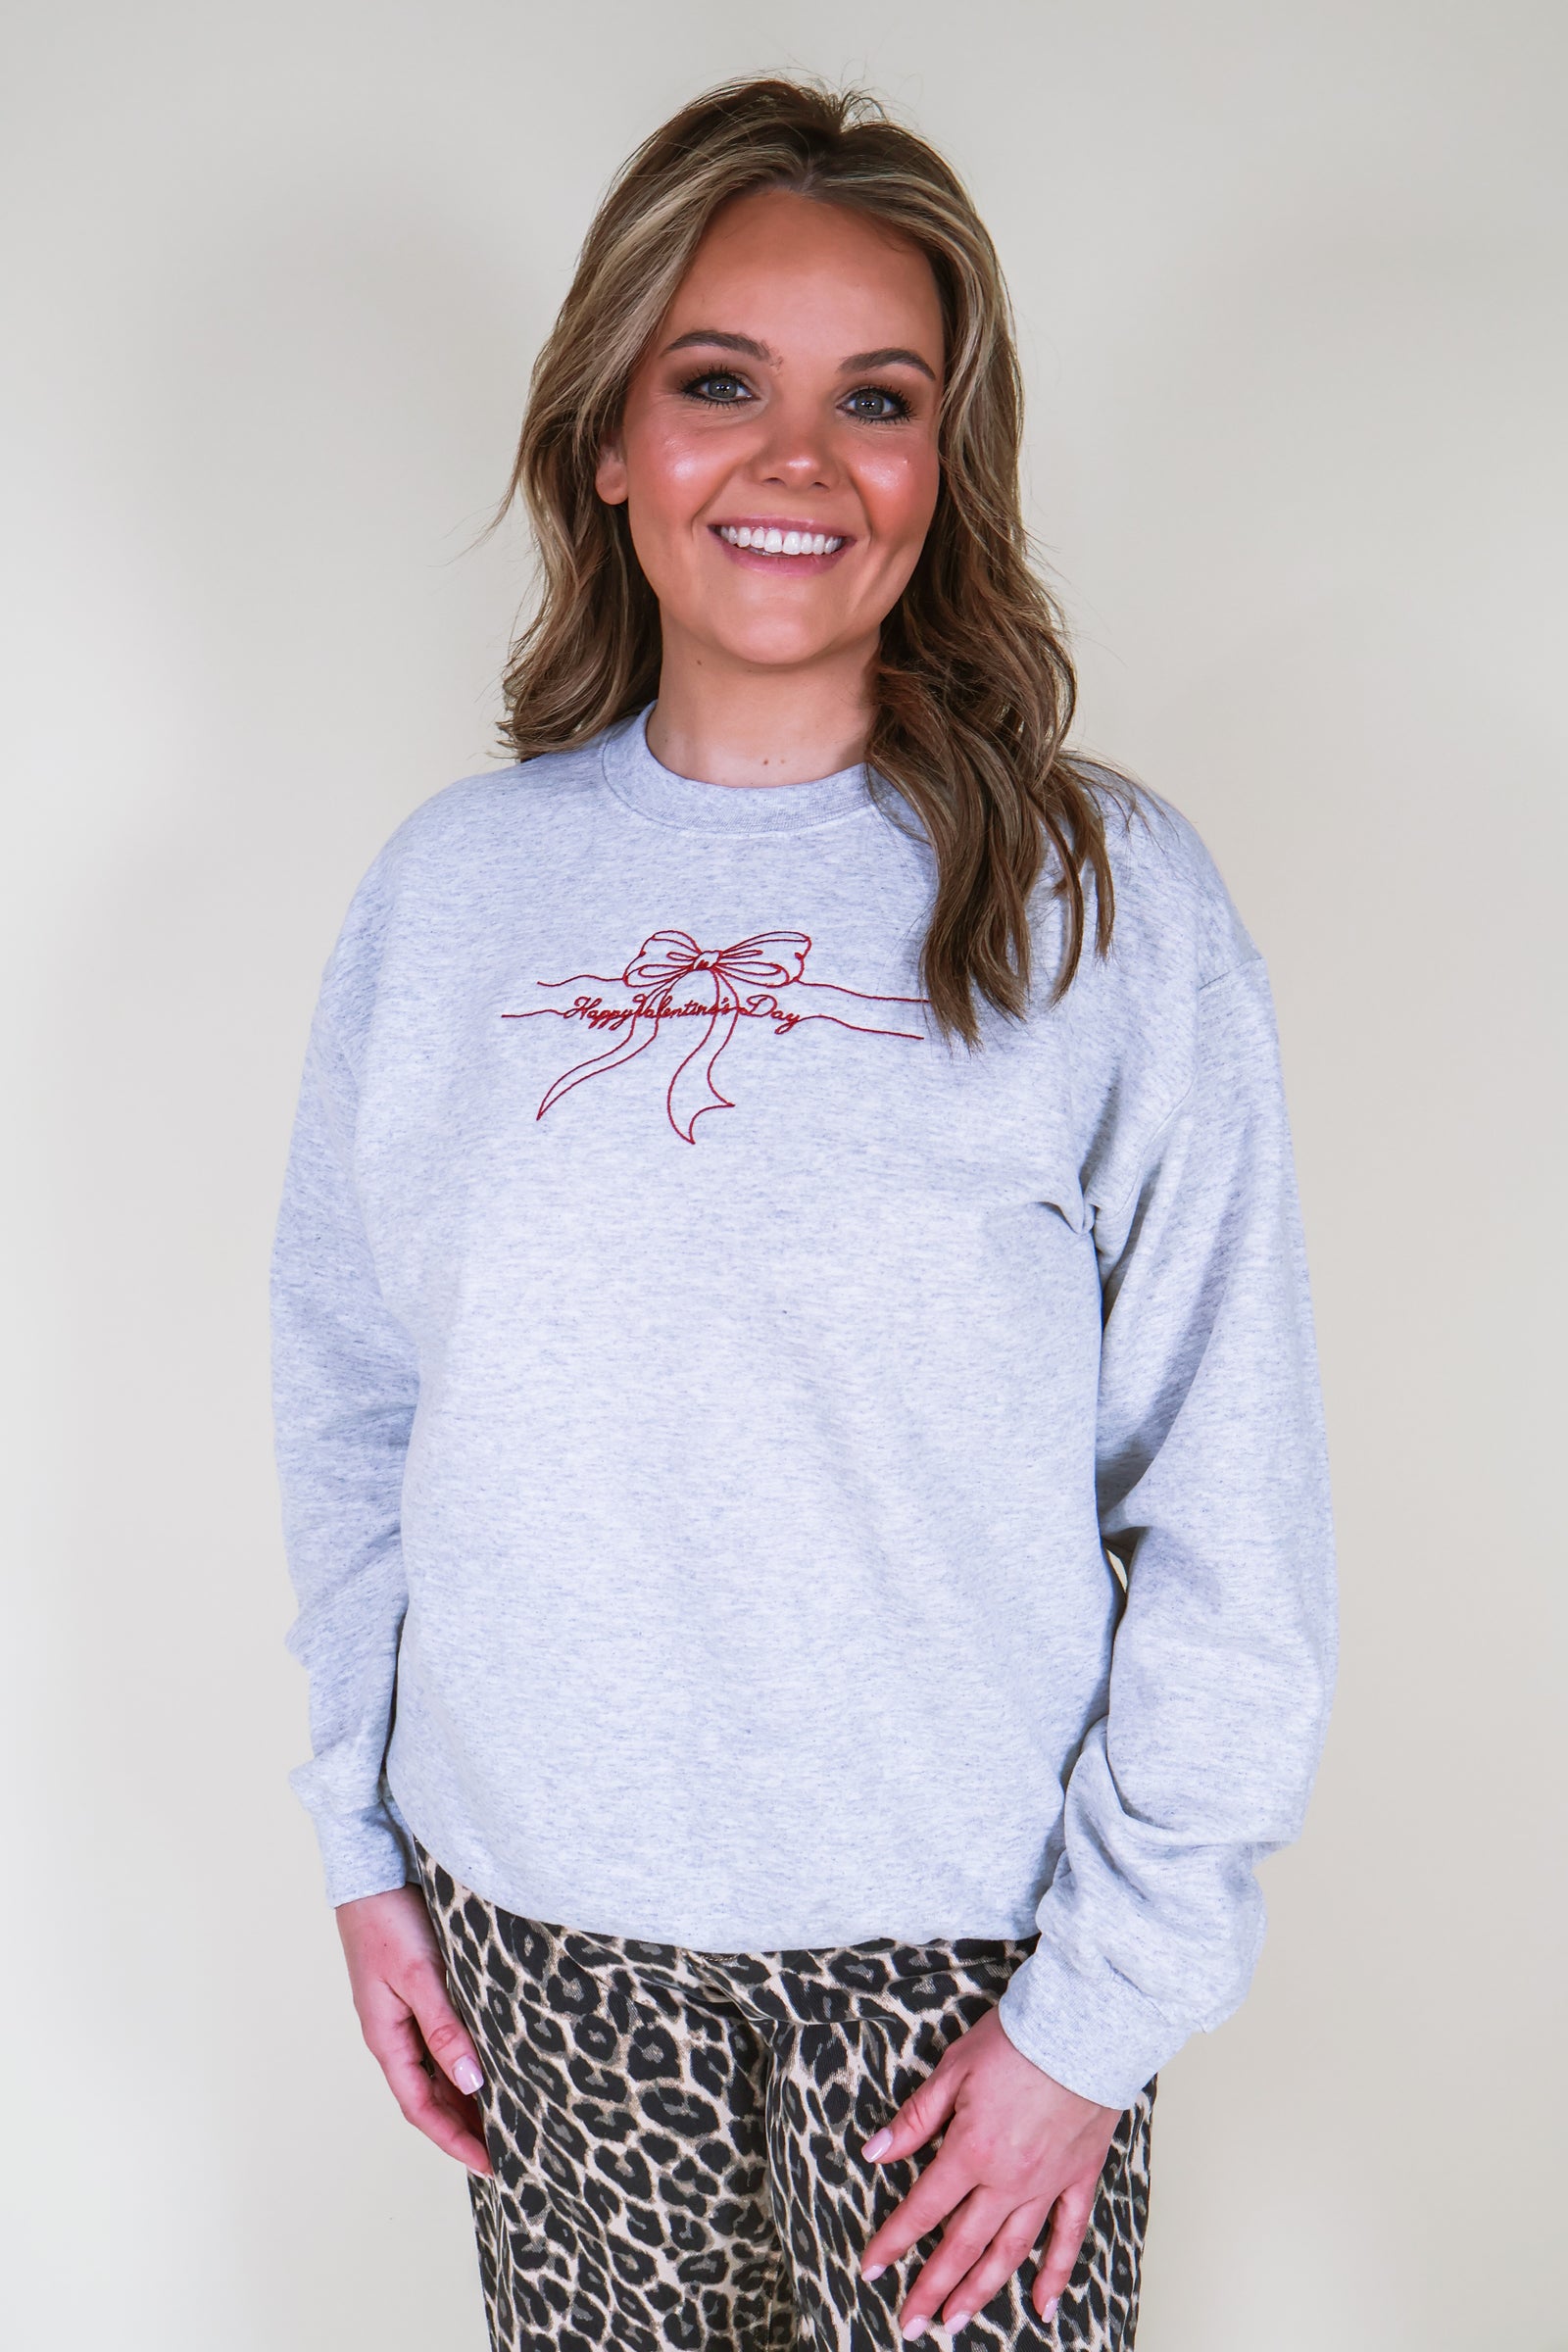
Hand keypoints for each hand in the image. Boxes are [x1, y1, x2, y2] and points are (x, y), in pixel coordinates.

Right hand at [336, 1883, 492, 2174]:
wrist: (373, 1870)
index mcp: (386, 2038)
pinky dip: (468, 2060)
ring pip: (440, 2071)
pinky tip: (494, 2062)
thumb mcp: (418, 1976)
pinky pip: (446, 2040)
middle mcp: (396, 2034)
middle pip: (432, 2097)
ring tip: (510, 2115)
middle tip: (510, 2149)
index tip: (490, 2166)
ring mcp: (407, 2014)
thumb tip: (471, 2082)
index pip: (421, 2109)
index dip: (455, 2140)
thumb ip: (443, 2027)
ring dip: (469, 2096)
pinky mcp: (422, 1992)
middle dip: (466, 2127)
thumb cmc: (388, 1921)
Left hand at [859, 2006, 1120, 2335]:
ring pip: (1010, 2252)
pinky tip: (1043, 2307)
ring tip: (957, 2322)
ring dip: (981, 2291)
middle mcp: (1008, 2180)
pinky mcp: (1079, 2178)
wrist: (1085, 2025)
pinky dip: (1055, 2274)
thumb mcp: (954, 2069)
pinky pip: (1068, 2236)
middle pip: (963, 2245)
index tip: (871, 2269)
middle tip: (911, 2324)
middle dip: (932, 2287)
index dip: (893, 2242)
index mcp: (971, 2151)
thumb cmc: (1018, 2039)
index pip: (923, 2209)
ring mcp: (1047, 2184)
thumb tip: (875, 2152)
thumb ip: (916, 2118)